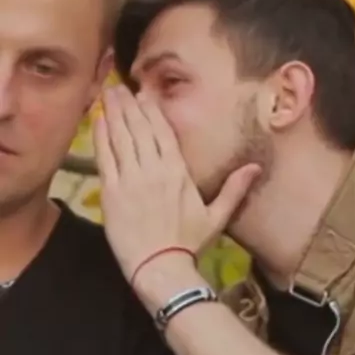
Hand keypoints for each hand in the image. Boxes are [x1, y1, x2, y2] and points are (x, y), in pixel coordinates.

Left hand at [93, 85, 260, 286]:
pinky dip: (101, 137)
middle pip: (140, 129)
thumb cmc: (188, 244)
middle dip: (129, 105)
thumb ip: (234, 189)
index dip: (152, 110)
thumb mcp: (217, 217)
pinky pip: (105, 157)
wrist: (161, 267)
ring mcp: (131, 180)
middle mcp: (154, 170)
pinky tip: (98, 121)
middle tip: (120, 87)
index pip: (163, 132)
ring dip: (114, 114)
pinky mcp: (111, 193)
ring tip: (108, 95)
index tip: (144, 93)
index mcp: (179, 172)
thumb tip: (256, 167)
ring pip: (121, 138)